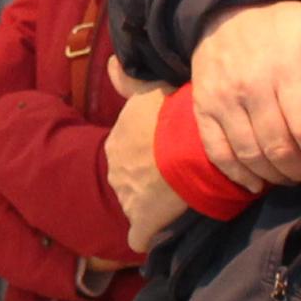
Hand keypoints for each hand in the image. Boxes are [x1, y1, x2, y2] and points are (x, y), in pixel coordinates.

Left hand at [102, 74, 188, 252]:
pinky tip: (158, 235)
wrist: (190, 145)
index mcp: (116, 142)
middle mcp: (115, 171)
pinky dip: (145, 237)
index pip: (126, 152)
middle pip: (128, 180)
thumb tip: (110, 62)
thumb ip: (126, 80)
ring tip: (176, 200)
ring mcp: (126, 198)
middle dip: (146, 180)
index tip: (165, 153)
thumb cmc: (172, 114)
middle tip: (174, 176)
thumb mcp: (148, 90)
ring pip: (134, 205)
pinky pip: (138, 237)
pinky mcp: (142, 221)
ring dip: (150, 205)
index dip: (146, 154)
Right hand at [184, 0, 300, 191]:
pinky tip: (257, 184)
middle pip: (279, 147)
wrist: (220, 13)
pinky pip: (218, 153)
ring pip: (251, 155)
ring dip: (275, 175)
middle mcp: (250, 87)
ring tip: (291, 176)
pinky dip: (239, 175)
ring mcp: (223, 101)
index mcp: (283, 67)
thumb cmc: (277, 24)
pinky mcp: (203, 111)